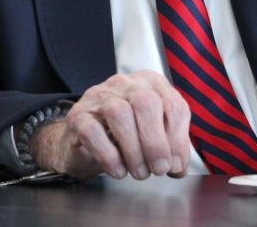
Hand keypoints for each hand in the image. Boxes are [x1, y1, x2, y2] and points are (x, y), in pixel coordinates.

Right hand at [31, 71, 190, 179]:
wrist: (82, 142)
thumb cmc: (122, 136)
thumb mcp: (151, 135)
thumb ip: (169, 146)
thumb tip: (178, 167)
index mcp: (150, 83)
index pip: (173, 104)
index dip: (178, 139)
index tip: (176, 165)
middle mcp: (125, 83)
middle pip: (147, 103)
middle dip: (156, 143)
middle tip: (159, 170)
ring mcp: (99, 96)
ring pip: (120, 113)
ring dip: (134, 150)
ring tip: (140, 172)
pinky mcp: (78, 115)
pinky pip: (93, 131)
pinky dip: (109, 156)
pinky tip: (118, 170)